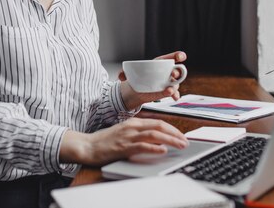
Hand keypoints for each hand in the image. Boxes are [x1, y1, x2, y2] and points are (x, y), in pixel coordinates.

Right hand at [59, 118, 187, 165]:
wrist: (87, 146)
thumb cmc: (105, 141)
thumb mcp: (124, 133)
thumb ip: (139, 134)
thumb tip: (157, 140)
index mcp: (133, 122)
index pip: (158, 122)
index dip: (172, 128)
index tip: (181, 135)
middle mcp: (132, 126)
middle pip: (159, 126)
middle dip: (175, 133)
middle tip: (186, 141)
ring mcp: (128, 136)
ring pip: (154, 134)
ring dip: (170, 140)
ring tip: (180, 145)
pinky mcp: (123, 147)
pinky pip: (142, 146)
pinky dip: (154, 148)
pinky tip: (163, 151)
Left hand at [118, 51, 187, 109]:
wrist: (136, 90)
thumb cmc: (136, 77)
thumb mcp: (129, 73)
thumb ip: (124, 73)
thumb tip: (120, 75)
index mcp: (160, 63)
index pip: (172, 57)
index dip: (178, 55)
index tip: (181, 56)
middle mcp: (167, 72)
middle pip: (177, 70)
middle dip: (177, 71)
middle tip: (172, 74)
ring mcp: (168, 82)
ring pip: (176, 83)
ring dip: (175, 86)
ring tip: (169, 89)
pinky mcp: (167, 92)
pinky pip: (174, 93)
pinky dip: (175, 95)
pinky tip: (174, 97)